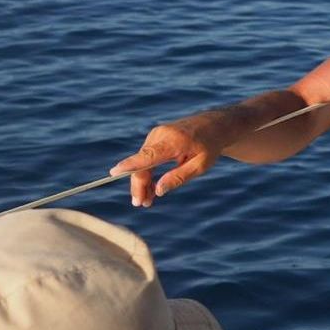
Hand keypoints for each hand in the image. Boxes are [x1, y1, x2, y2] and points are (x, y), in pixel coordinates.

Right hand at [109, 117, 223, 206]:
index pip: (149, 154)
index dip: (131, 164)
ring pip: (142, 162)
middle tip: (141, 204)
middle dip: (139, 185)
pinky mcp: (154, 137)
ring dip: (142, 181)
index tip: (114, 172)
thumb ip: (179, 177)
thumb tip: (158, 191)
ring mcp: (156, 134)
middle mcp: (161, 135)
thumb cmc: (209, 146)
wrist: (214, 125)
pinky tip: (150, 188)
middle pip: (142, 163)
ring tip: (147, 201)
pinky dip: (146, 172)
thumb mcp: (201, 165)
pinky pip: (145, 157)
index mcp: (175, 141)